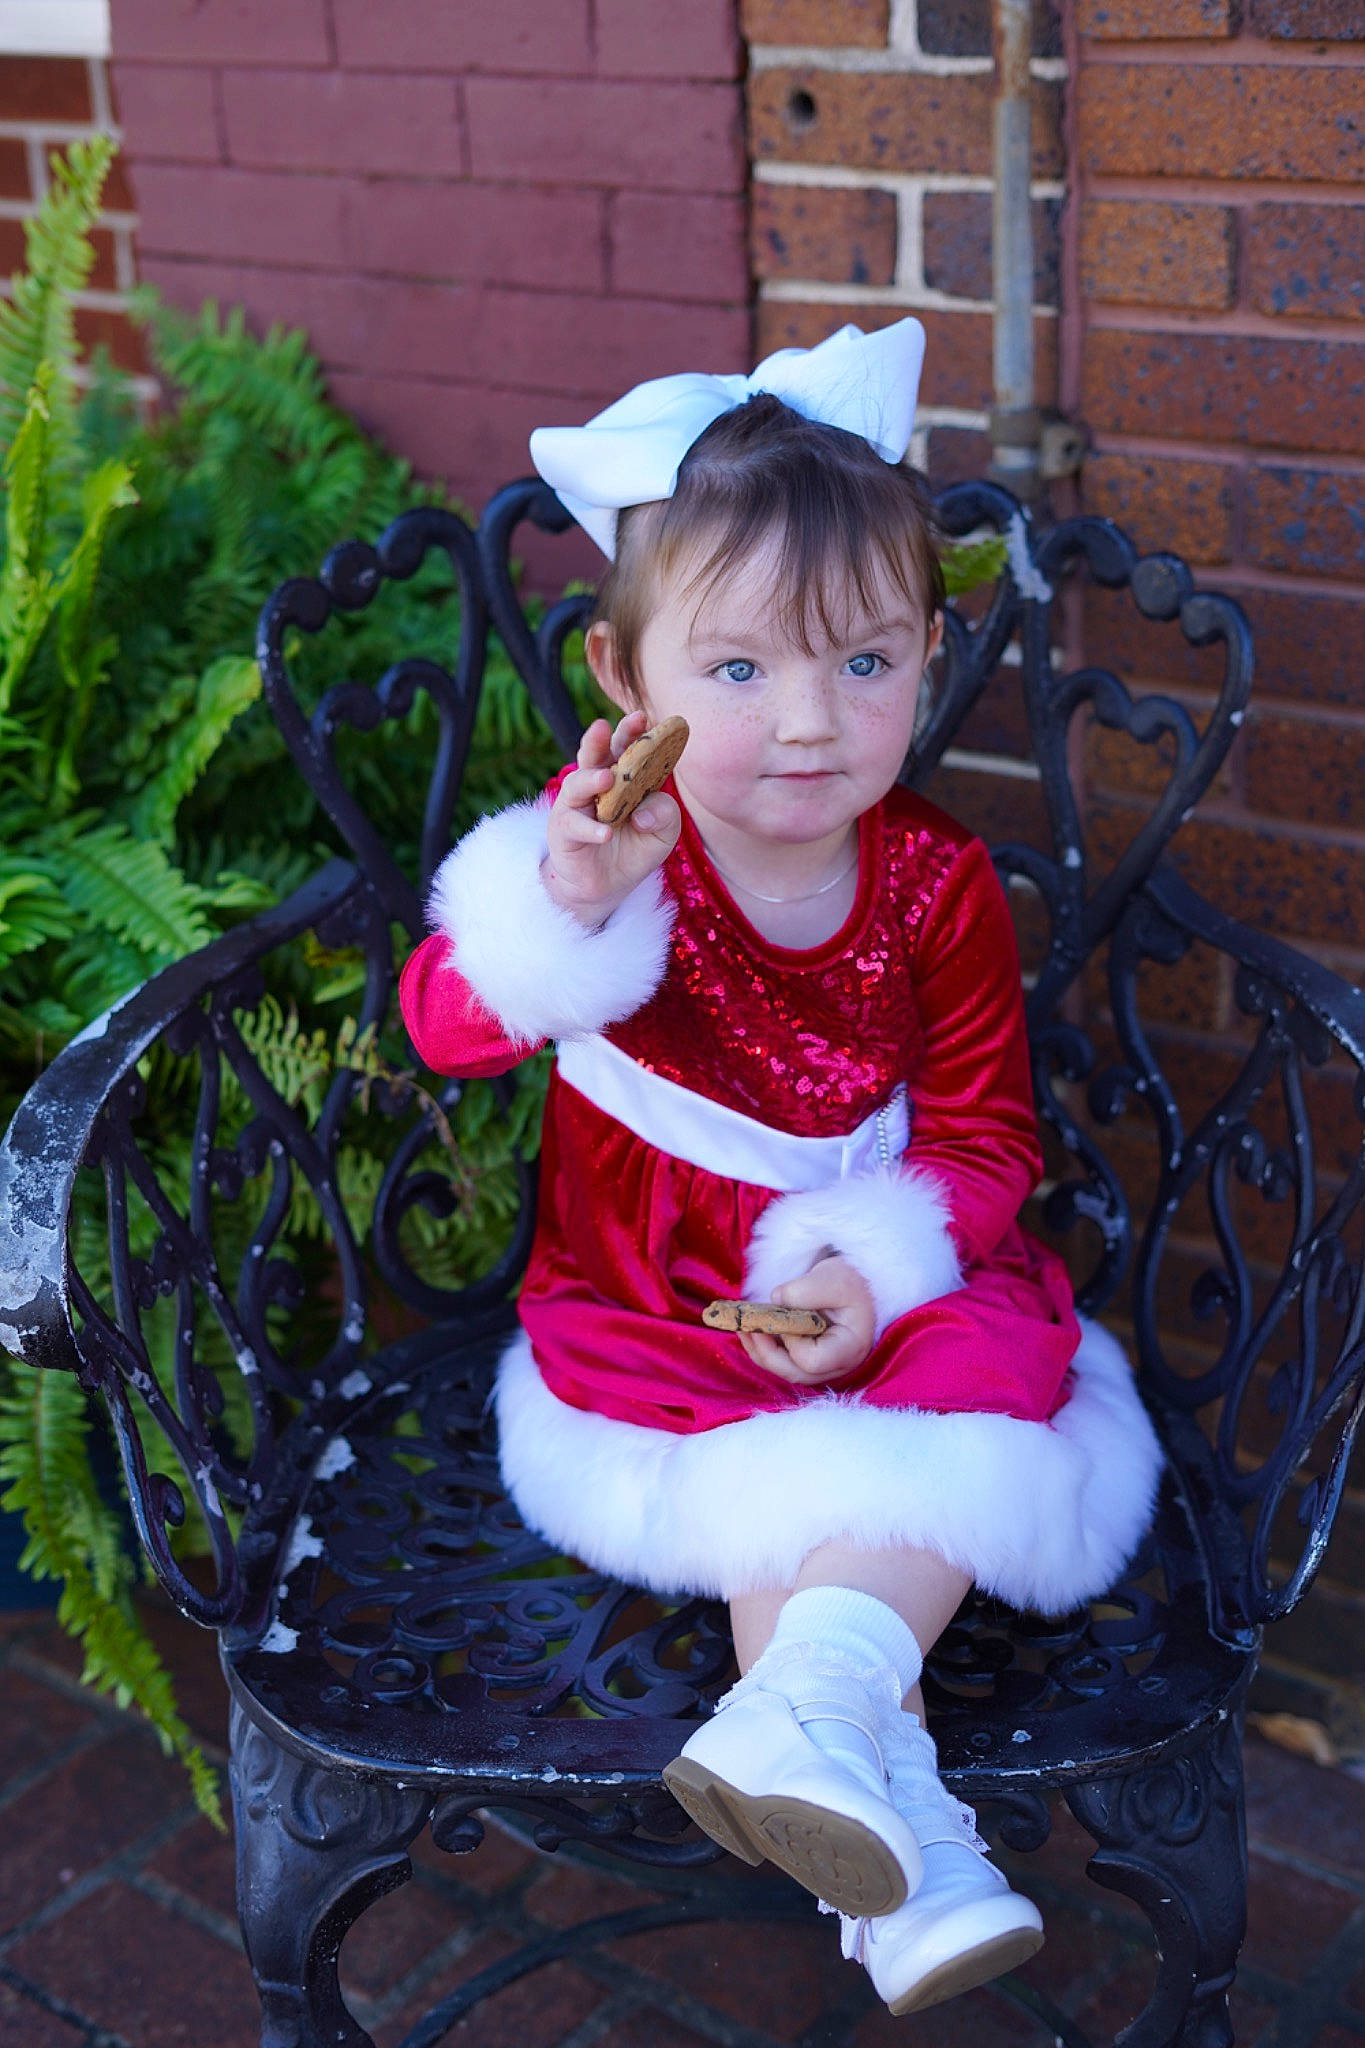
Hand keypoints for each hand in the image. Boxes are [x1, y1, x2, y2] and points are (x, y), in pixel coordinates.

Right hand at [541, 712, 681, 928]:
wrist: (608, 888)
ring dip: (591, 779)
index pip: (625, 749)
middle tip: (604, 726)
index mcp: (621, 778)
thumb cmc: (634, 850)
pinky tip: (606, 832)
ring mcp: (576, 807)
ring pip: (576, 785)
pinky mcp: (563, 831)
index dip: (631, 733)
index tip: (643, 718)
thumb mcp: (663, 833)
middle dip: (597, 740)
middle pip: (593, 756)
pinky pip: (574, 825)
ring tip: (607, 778)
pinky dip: (590, 828)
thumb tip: (644, 812)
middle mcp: (595, 786)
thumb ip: (665, 814)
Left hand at [738, 1254, 876, 1385]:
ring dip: (760, 1351)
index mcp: (849, 1348)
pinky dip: (765, 1348)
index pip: (812, 1360)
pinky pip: (783, 1362)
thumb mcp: (833, 1278)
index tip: (785, 1314)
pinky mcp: (809, 1359)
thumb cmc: (851, 1282)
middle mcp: (837, 1365)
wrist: (857, 1287)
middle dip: (765, 1352)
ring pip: (785, 1371)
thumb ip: (805, 1290)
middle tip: (746, 1327)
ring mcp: (823, 1367)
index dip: (791, 1341)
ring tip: (742, 1326)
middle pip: (795, 1373)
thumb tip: (775, 1300)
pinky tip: (750, 1329)